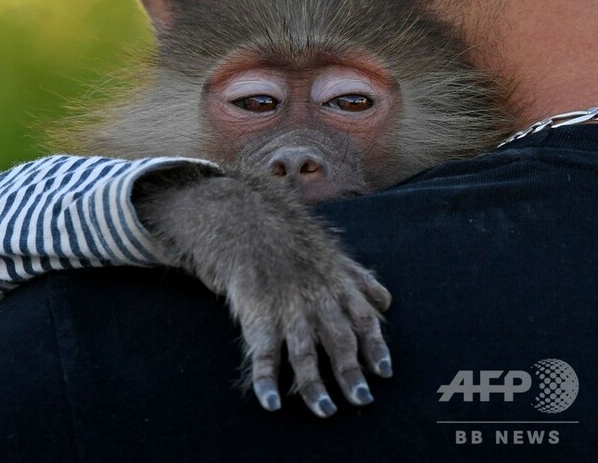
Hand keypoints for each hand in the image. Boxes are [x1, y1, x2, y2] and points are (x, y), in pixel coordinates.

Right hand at [133, 167, 391, 416]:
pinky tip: (271, 403)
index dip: (375, 346)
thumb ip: (360, 280)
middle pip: (337, 339)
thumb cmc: (291, 245)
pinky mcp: (256, 315)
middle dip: (350, 371)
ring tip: (325, 410)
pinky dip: (266, 379)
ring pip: (303, 352)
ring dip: (313, 384)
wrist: (246, 222)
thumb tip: (386, 302)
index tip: (385, 372)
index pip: (363, 319)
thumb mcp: (332, 256)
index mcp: (336, 286)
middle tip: (361, 400)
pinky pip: (262, 352)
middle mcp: (315, 299)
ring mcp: (285, 308)